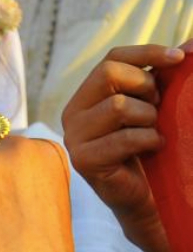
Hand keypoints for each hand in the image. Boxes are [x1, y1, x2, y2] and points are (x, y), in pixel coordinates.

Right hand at [61, 44, 179, 251]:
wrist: (148, 198)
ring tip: (153, 133)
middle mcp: (72, 113)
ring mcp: (74, 138)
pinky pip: (124, 138)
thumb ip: (165, 77)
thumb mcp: (156, 106)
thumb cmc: (152, 149)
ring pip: (119, 106)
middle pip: (109, 73)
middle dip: (146, 87)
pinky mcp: (84, 160)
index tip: (179, 59)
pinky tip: (152, 149)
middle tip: (159, 108)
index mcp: (87, 96)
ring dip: (149, 118)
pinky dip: (148, 141)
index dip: (147, 53)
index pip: (112, 58)